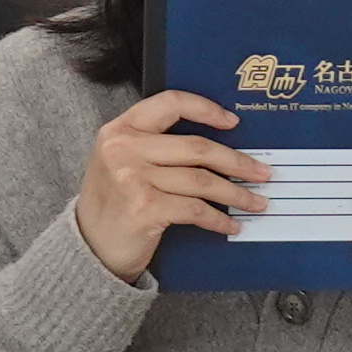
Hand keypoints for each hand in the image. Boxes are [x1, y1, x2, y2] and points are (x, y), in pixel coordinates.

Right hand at [72, 89, 264, 285]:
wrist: (89, 248)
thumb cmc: (113, 204)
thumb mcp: (121, 162)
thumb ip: (155, 146)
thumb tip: (216, 146)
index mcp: (120, 129)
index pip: (170, 103)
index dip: (205, 109)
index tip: (233, 122)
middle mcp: (124, 149)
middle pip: (196, 147)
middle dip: (237, 161)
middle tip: (262, 172)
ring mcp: (133, 178)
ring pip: (201, 180)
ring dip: (236, 193)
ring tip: (256, 201)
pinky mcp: (145, 208)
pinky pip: (195, 209)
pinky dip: (218, 219)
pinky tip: (231, 225)